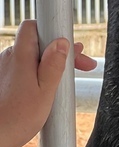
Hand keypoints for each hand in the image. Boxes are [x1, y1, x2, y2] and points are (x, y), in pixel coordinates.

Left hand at [0, 19, 96, 146]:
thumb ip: (54, 65)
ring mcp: (5, 69)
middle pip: (36, 43)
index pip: (33, 27)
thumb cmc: (17, 119)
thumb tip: (62, 43)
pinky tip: (50, 89)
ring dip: (51, 64)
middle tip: (83, 66)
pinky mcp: (5, 81)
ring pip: (32, 57)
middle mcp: (9, 58)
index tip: (72, 48)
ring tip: (68, 81)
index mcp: (20, 56)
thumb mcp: (45, 92)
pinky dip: (40, 74)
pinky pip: (25, 70)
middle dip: (60, 51)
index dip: (54, 32)